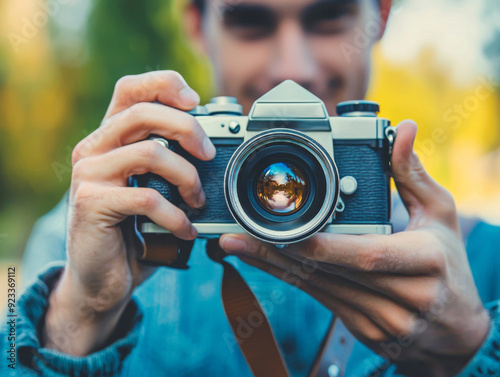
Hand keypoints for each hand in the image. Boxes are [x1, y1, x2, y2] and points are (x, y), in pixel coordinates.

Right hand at [43, 71, 215, 355]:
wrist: (103, 278)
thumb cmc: (135, 230)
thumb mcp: (155, 189)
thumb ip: (171, 162)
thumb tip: (214, 146)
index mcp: (111, 138)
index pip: (131, 89)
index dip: (164, 84)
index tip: (196, 101)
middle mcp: (94, 148)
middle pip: (143, 112)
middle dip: (187, 128)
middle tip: (209, 154)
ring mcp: (88, 174)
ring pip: (149, 153)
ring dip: (187, 177)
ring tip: (198, 201)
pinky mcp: (91, 203)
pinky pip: (147, 197)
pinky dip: (177, 215)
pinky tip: (186, 230)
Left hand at [220, 121, 489, 376]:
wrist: (458, 332)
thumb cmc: (449, 265)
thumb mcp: (441, 215)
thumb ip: (414, 174)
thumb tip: (404, 130)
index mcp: (424, 261)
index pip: (365, 254)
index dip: (320, 245)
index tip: (283, 228)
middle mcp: (402, 297)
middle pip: (329, 273)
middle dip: (279, 253)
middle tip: (238, 235)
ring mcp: (382, 320)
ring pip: (317, 289)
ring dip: (275, 267)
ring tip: (238, 247)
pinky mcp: (365, 330)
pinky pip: (320, 301)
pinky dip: (290, 280)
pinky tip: (264, 264)